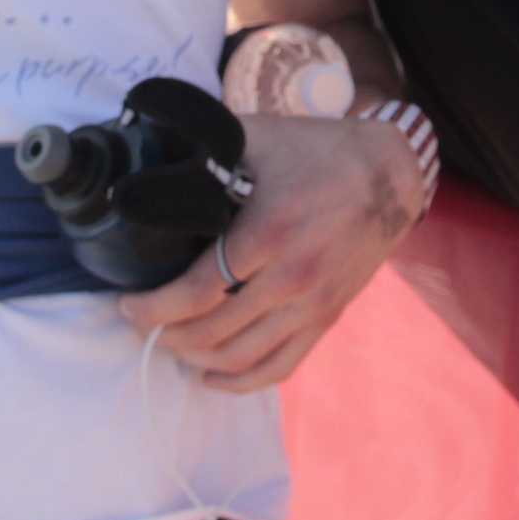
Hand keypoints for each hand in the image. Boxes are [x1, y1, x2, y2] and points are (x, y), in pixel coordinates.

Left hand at [118, 114, 427, 393]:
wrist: (390, 173)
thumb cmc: (316, 151)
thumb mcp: (253, 138)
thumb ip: (201, 153)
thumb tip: (145, 161)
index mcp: (269, 232)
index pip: (197, 293)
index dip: (154, 309)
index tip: (127, 305)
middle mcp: (293, 277)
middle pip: (213, 332)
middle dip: (165, 335)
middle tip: (139, 324)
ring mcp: (314, 304)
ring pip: (242, 357)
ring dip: (196, 359)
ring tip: (168, 343)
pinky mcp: (328, 317)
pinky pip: (281, 366)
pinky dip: (241, 381)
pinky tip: (211, 378)